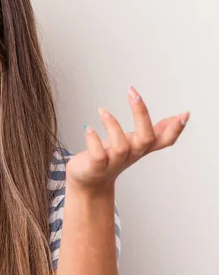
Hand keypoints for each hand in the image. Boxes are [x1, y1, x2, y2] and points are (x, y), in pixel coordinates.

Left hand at [65, 86, 189, 194]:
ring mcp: (114, 162)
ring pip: (121, 147)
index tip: (184, 114)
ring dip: (112, 125)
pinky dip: (93, 140)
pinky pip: (99, 155)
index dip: (176, 129)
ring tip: (102, 110)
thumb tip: (180, 117)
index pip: (165, 140)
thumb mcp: (136, 142)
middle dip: (141, 114)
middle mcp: (131, 155)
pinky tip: (88, 128)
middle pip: (145, 139)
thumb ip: (156, 132)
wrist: (89, 180)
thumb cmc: (111, 157)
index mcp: (141, 148)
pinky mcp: (97, 167)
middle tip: (134, 94)